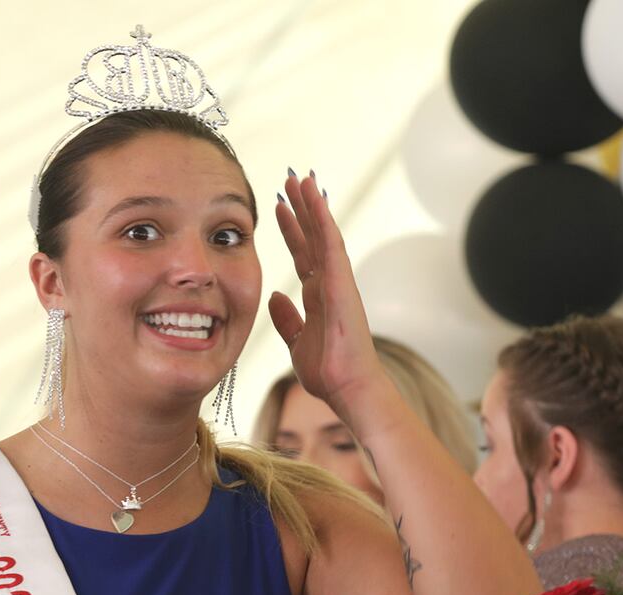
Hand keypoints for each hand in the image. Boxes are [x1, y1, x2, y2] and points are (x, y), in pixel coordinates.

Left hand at [268, 173, 390, 416]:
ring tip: (300, 178)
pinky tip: (315, 199)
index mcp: (319, 297)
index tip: (278, 208)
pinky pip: (332, 246)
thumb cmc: (329, 372)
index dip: (291, 231)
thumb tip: (274, 297)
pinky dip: (324, 221)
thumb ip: (286, 318)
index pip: (303, 255)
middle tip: (289, 180)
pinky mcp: (343, 285)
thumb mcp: (296, 342)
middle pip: (313, 238)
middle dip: (301, 209)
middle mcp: (330, 284)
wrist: (348, 389)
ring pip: (323, 235)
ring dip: (312, 206)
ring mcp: (338, 282)